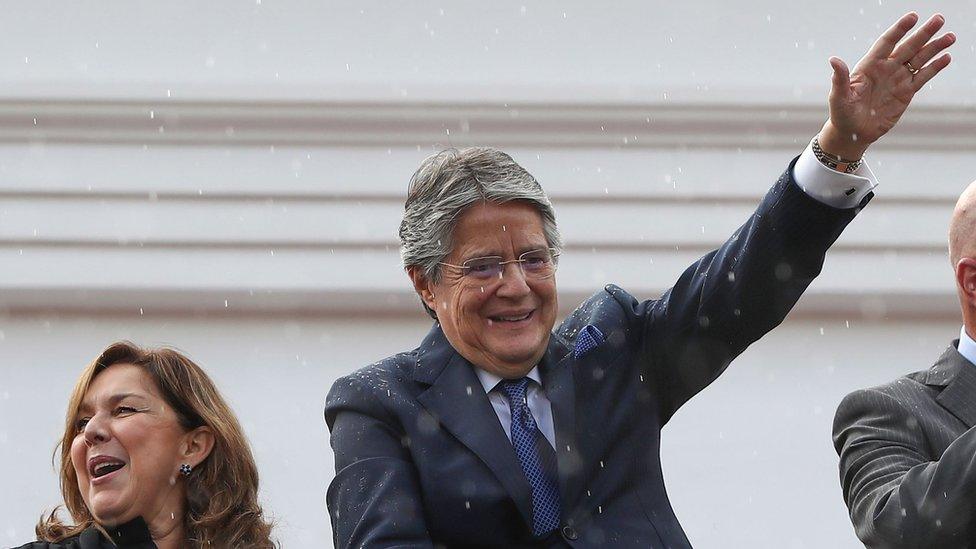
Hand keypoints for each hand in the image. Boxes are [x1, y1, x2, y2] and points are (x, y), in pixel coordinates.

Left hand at [818, 12, 953, 159]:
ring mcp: (897, 79)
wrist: (853, 132)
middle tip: (939, 19)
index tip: (912, 17)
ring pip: (919, 59)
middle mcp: (885, 68)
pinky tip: (946, 58)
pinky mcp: (906, 92)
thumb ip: (840, 78)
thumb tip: (834, 60)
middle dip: (923, 34)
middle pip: (908, 47)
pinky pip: (922, 76)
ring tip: (950, 37)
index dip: (899, 30)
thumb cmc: (842, 113)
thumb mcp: (839, 97)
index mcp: (869, 66)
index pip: (886, 43)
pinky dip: (934, 67)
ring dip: (934, 48)